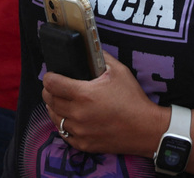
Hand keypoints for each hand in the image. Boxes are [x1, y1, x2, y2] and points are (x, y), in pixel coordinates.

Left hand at [41, 52, 164, 156]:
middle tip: (54, 86)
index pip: (52, 84)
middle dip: (48, 91)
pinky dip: (63, 124)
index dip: (49, 77)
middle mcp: (78, 114)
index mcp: (84, 94)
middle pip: (50, 100)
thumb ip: (102, 57)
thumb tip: (91, 48)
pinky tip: (69, 118)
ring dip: (54, 107)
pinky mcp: (83, 144)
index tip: (51, 75)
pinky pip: (64, 134)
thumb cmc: (133, 99)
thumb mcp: (120, 71)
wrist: (145, 129)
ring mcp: (80, 131)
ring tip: (60, 101)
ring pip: (54, 118)